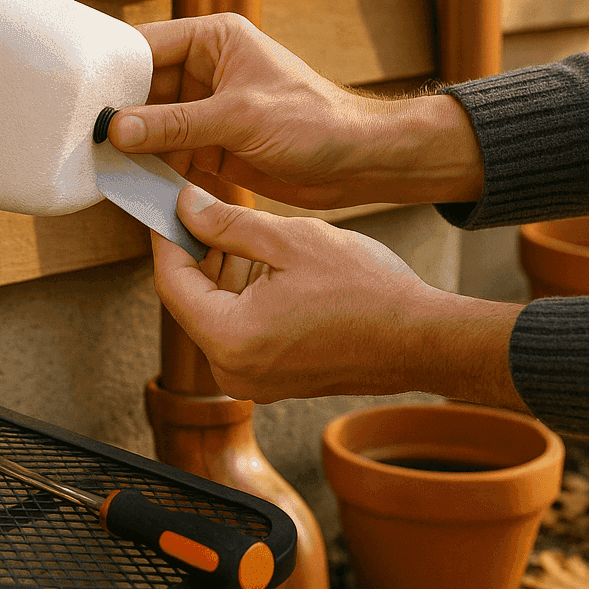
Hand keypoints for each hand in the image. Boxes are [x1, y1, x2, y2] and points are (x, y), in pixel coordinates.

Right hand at [109, 13, 485, 208]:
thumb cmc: (315, 122)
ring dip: (133, 147)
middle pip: (144, 90)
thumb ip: (175, 124)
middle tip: (82, 139)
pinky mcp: (214, 146)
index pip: (146, 47)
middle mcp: (207, 70)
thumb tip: (118, 129)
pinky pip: (171, 155)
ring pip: (154, 126)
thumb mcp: (239, 118)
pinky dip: (153, 170)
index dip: (112, 70)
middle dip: (118, 115)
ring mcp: (209, 110)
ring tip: (99, 166)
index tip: (78, 95)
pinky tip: (130, 185)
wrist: (358, 163)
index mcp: (214, 40)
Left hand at [154, 184, 527, 408]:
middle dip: (195, 253)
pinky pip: (239, 333)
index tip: (167, 206)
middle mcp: (233, 370)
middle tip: (201, 210)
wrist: (421, 339)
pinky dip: (242, 299)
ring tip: (239, 232)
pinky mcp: (273, 381)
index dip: (166, 237)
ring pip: (215, 316)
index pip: (171, 282)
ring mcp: (253, 380)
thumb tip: (186, 208)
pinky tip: (262, 266)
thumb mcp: (292, 241)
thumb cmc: (367, 291)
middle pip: (190, 301)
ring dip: (220, 275)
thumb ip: (229, 225)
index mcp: (230, 337)